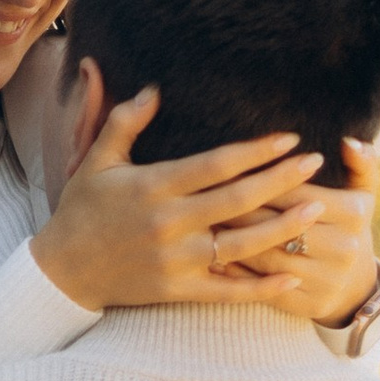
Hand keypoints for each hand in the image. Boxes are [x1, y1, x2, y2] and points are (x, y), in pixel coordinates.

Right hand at [32, 96, 377, 326]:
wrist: (63, 271)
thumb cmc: (82, 210)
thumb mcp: (94, 160)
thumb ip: (124, 122)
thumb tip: (153, 89)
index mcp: (153, 187)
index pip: (215, 165)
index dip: (255, 151)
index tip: (288, 138)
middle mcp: (168, 224)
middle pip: (237, 200)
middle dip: (280, 180)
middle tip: (315, 162)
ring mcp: (176, 261)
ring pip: (240, 245)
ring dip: (282, 227)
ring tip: (316, 209)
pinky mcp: (178, 290)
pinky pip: (227, 291)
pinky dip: (260, 288)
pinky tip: (291, 277)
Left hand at [213, 135, 379, 326]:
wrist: (355, 287)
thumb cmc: (347, 228)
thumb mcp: (362, 194)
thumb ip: (360, 163)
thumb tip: (348, 140)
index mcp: (354, 214)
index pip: (296, 191)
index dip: (261, 180)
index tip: (229, 170)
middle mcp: (343, 248)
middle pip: (279, 222)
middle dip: (240, 208)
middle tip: (206, 194)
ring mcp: (326, 279)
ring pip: (267, 254)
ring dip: (233, 238)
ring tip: (204, 220)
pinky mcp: (308, 304)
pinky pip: (264, 286)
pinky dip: (236, 270)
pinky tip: (212, 254)